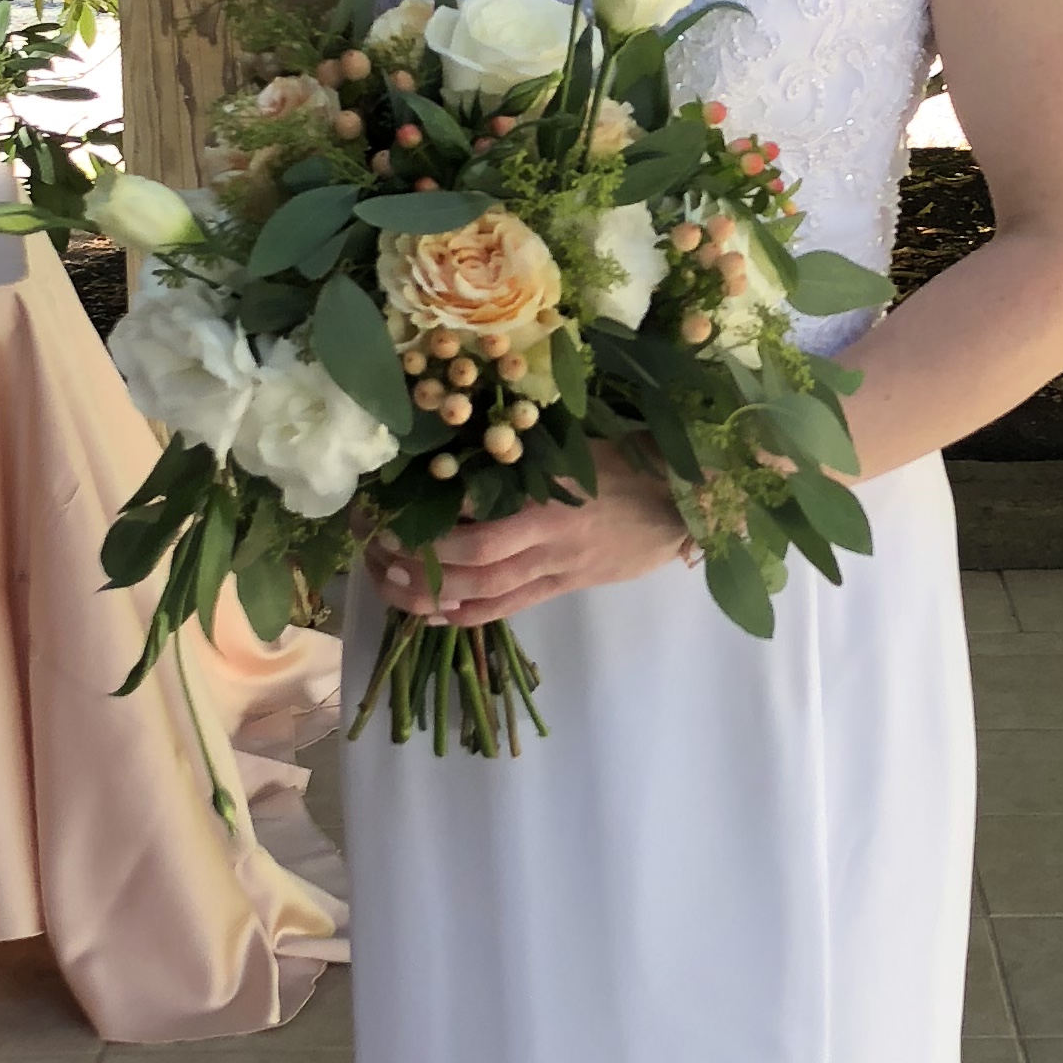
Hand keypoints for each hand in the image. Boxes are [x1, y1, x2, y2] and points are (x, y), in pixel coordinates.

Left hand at [369, 451, 690, 631]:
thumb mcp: (575, 448)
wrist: (685, 503)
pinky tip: (434, 614)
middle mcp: (548, 536)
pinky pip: (510, 608)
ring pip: (485, 592)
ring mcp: (557, 567)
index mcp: (549, 493)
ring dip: (432, 595)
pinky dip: (468, 614)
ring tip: (391, 585)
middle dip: (419, 562)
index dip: (431, 521)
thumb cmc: (630, 462)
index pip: (480, 511)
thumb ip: (525, 459)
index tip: (391, 512)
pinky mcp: (565, 587)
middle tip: (377, 553)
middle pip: (473, 560)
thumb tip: (461, 458)